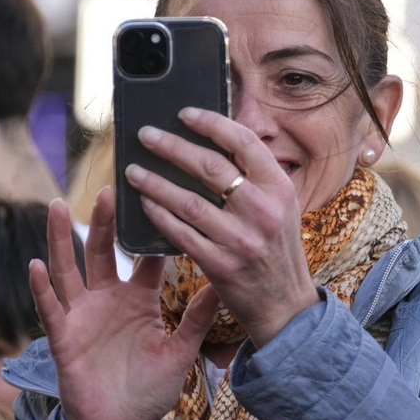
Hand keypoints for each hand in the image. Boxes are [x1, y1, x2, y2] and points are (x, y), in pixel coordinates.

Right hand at [30, 190, 218, 419]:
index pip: (142, 256)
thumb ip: (198, 319)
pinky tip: (36, 266)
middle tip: (111, 187)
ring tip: (55, 206)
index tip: (156, 195)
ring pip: (68, 269)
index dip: (147, 230)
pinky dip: (42, 289)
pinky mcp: (63, 337)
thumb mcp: (180, 352)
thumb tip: (225, 282)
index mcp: (137, 299)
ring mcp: (81, 316)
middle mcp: (106, 299)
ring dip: (59, 239)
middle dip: (104, 221)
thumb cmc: (149, 391)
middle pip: (102, 250)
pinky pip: (50, 309)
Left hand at [126, 107, 318, 347]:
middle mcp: (263, 210)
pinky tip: (145, 204)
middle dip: (172, 146)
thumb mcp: (282, 206)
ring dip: (155, 182)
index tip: (184, 114)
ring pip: (189, 200)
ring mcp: (241, 239)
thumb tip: (216, 141)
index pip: (244, 142)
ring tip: (134, 171)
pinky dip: (160, 216)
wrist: (286, 306)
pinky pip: (182, 233)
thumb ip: (256, 177)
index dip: (211, 123)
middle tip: (147, 136)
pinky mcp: (221, 264)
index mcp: (279, 188)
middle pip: (209, 166)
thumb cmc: (277, 249)